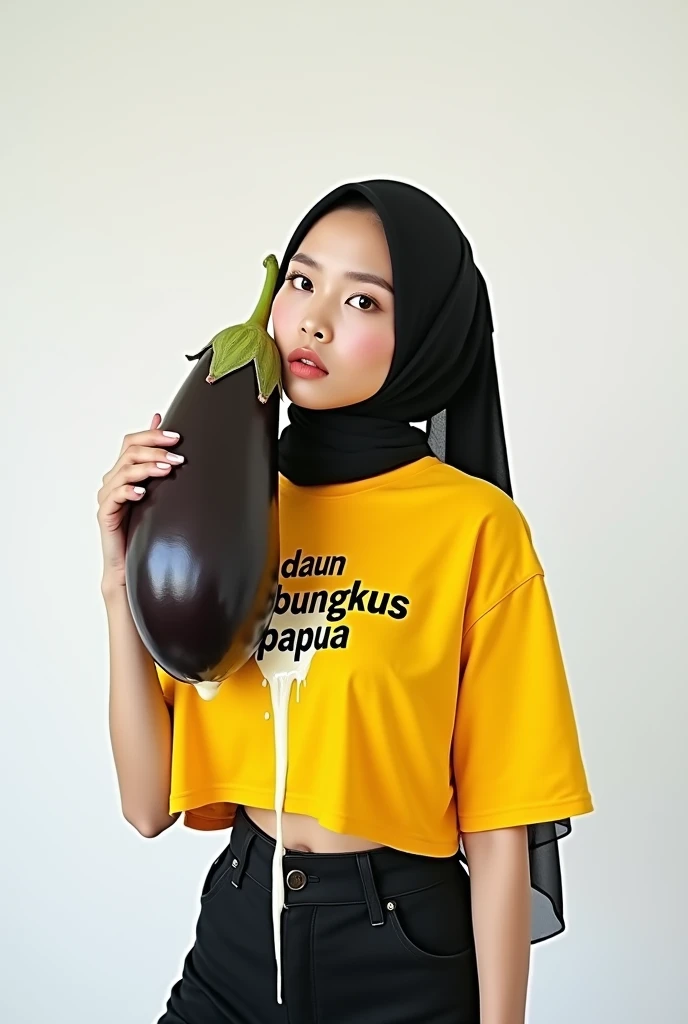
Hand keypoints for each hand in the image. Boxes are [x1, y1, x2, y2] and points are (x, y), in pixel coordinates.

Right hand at [97, 412, 182, 593]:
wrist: (130, 561)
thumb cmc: (146, 526)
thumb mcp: (159, 493)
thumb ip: (161, 468)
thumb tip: (175, 444)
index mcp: (124, 471)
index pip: (132, 442)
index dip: (152, 434)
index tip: (176, 437)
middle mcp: (113, 480)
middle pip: (129, 452)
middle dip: (155, 451)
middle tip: (178, 458)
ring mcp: (107, 496)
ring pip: (124, 471)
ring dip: (147, 468)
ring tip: (167, 470)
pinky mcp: (105, 513)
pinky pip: (114, 497)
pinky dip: (128, 491)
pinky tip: (142, 493)